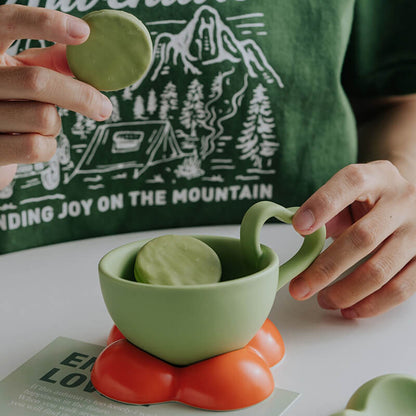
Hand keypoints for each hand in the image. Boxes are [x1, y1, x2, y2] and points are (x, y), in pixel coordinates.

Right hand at [0, 4, 112, 187]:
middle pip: (37, 81)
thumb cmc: (6, 103)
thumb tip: (88, 51)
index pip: (6, 22)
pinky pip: (37, 147)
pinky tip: (35, 142)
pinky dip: (48, 146)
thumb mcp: (19, 73)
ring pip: (43, 118)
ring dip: (55, 125)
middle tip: (104, 107)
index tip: (84, 33)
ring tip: (40, 125)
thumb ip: (49, 61)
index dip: (44, 23)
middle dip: (80, 96)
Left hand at [290, 161, 415, 317]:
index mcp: (377, 177)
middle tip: (299, 288)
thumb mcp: (349, 192)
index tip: (298, 227)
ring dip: (346, 292)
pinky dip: (371, 305)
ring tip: (322, 300)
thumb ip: (327, 210)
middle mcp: (402, 201)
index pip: (350, 183)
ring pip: (381, 270)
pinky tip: (349, 309)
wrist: (408, 199)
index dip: (322, 205)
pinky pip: (401, 289)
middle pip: (362, 238)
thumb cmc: (369, 197)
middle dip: (326, 268)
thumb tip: (304, 234)